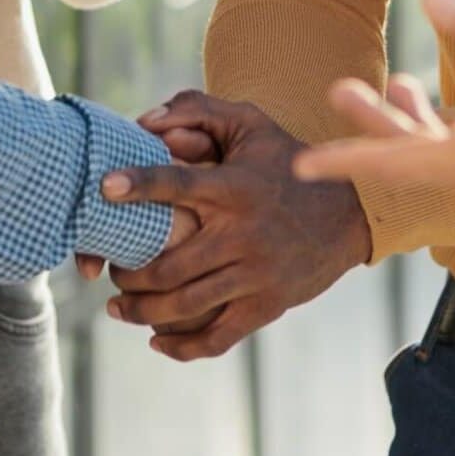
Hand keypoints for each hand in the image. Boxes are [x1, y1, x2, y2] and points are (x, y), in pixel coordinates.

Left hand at [98, 94, 370, 360]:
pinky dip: (181, 346)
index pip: (179, 184)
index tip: (104, 187)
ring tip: (117, 307)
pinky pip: (217, 336)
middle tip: (109, 270)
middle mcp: (243, 233)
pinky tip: (156, 340)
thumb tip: (146, 121)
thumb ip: (198, 109)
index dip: (140, 185)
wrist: (350, 212)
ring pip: (184, 305)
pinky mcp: (267, 305)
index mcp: (235, 187)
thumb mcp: (251, 123)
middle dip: (128, 274)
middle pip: (168, 265)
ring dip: (141, 311)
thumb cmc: (288, 162)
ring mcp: (255, 273)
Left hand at [293, 0, 454, 213]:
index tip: (303, 164)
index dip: (351, 158)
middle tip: (337, 94)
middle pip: (416, 159)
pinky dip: (451, 132)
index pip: (403, 161)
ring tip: (388, 86)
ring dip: (411, 125)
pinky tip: (444, 103)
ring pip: (447, 158)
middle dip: (374, 127)